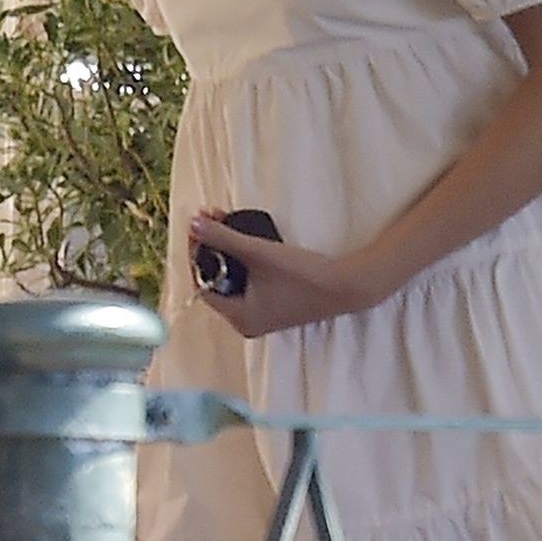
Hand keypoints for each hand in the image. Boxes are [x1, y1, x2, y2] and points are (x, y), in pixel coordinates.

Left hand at [188, 210, 379, 336]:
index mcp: (238, 318)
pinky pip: (248, 282)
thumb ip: (223, 237)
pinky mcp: (276, 305)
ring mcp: (262, 316)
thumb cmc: (302, 274)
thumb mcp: (259, 252)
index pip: (203, 283)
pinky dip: (243, 261)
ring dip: (227, 251)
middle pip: (216, 281)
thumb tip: (193, 222)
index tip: (197, 226)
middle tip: (210, 218)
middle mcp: (246, 322)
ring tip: (223, 220)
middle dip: (212, 248)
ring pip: (232, 279)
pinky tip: (243, 239)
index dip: (197, 253)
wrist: (348, 285)